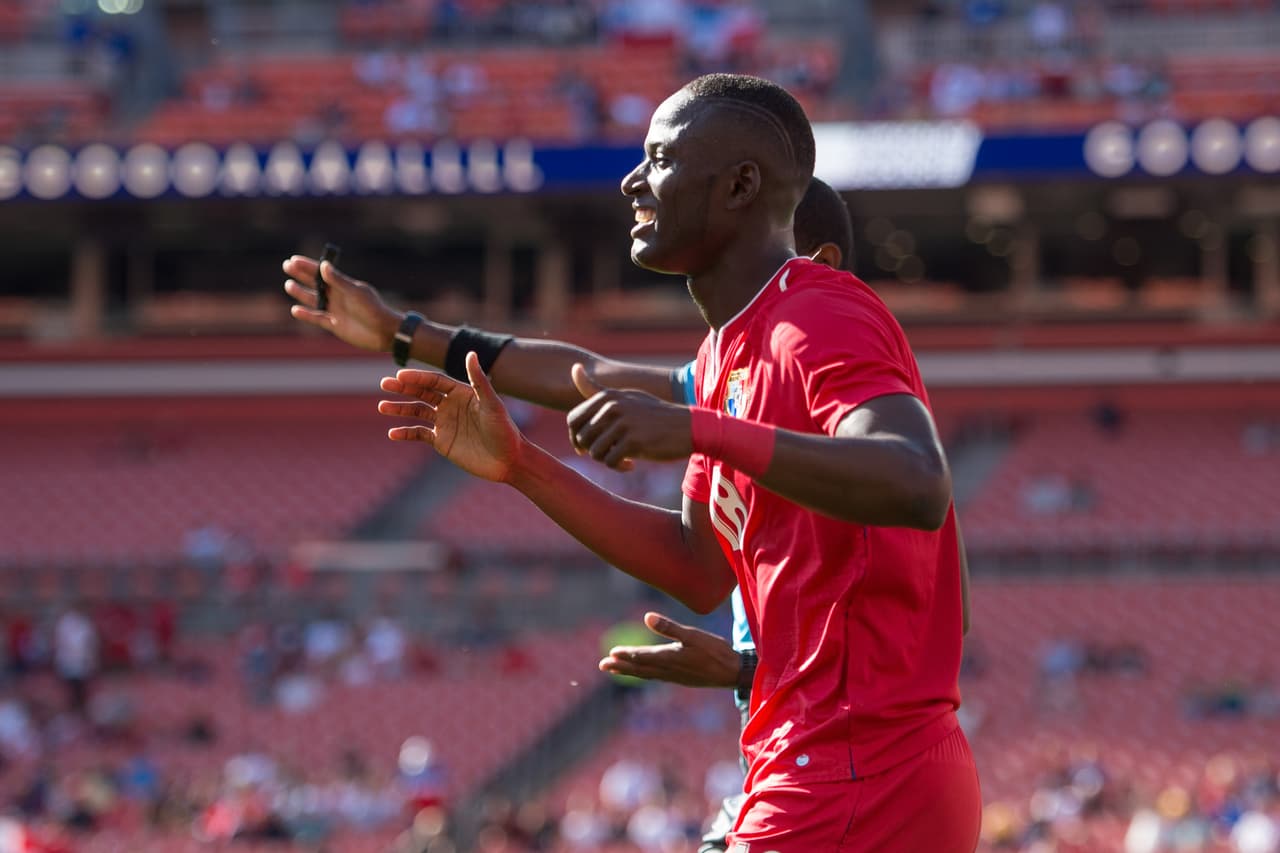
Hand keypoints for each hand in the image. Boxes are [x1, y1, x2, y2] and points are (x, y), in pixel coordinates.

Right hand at [283, 255, 400, 352]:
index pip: (323, 273)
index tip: (294, 259)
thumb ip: (339, 281)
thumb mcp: (356, 293)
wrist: (384, 332)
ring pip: (314, 300)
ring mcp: (335, 310)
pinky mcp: (334, 325)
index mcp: (344, 285)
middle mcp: (338, 296)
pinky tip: (295, 310)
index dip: (308, 266)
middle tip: (287, 266)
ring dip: (301, 293)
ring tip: (289, 285)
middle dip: (301, 275)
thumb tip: (323, 266)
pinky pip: (317, 318)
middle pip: (315, 283)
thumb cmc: (374, 309)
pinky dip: (306, 315)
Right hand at [378, 352, 523, 482]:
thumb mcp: (492, 404)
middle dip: (403, 388)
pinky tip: (392, 433)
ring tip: (382, 407)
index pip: (435, 381)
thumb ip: (479, 380)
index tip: (400, 375)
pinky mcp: (442, 441)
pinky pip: (418, 434)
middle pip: (422, 393)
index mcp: (462, 393)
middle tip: (385, 384)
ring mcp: (445, 423)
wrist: (508, 460)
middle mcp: (451, 405)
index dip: (418, 377)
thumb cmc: (504, 430)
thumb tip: (470, 353)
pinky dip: (405, 433)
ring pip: (417, 412)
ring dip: (400, 409)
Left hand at [567, 364, 692, 469]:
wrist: (688, 427)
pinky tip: (631, 464)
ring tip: (621, 458)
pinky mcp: (634, 442)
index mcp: (607, 396)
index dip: (576, 437)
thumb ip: (596, 389)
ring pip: (595, 452)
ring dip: (606, 460)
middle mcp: (613, 407)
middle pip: (582, 438)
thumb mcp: (626, 397)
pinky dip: (619, 467)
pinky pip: (611, 461)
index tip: (589, 446)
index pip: (573, 419)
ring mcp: (623, 423)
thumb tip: (574, 368)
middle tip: (610, 453)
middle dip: (592, 451)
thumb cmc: (653, 415)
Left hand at [598, 611, 740, 687]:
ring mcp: (674, 676)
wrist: (734, 672)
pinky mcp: (680, 678)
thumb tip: (647, 617)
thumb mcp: (693, 635)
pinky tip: (642, 671)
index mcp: (670, 658)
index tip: (611, 653)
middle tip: (602, 665)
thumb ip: (669, 627)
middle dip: (621, 666)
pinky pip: (656, 676)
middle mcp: (669, 669)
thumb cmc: (716, 651)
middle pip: (640, 668)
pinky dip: (643, 673)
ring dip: (629, 671)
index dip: (626, 654)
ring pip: (646, 674)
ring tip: (614, 669)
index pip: (642, 656)